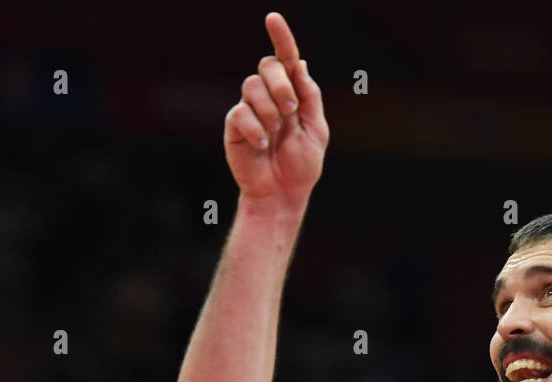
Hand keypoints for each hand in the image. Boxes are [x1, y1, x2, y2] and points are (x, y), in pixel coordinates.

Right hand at [224, 12, 328, 204]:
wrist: (282, 194)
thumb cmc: (300, 166)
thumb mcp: (316, 130)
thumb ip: (309, 96)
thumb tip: (299, 63)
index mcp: (291, 94)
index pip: (285, 59)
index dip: (281, 37)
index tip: (273, 18)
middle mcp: (269, 97)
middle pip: (267, 66)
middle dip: (281, 85)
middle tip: (291, 111)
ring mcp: (250, 110)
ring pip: (252, 87)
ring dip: (269, 109)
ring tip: (276, 133)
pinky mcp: (234, 126)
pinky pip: (240, 113)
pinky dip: (255, 129)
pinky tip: (262, 145)